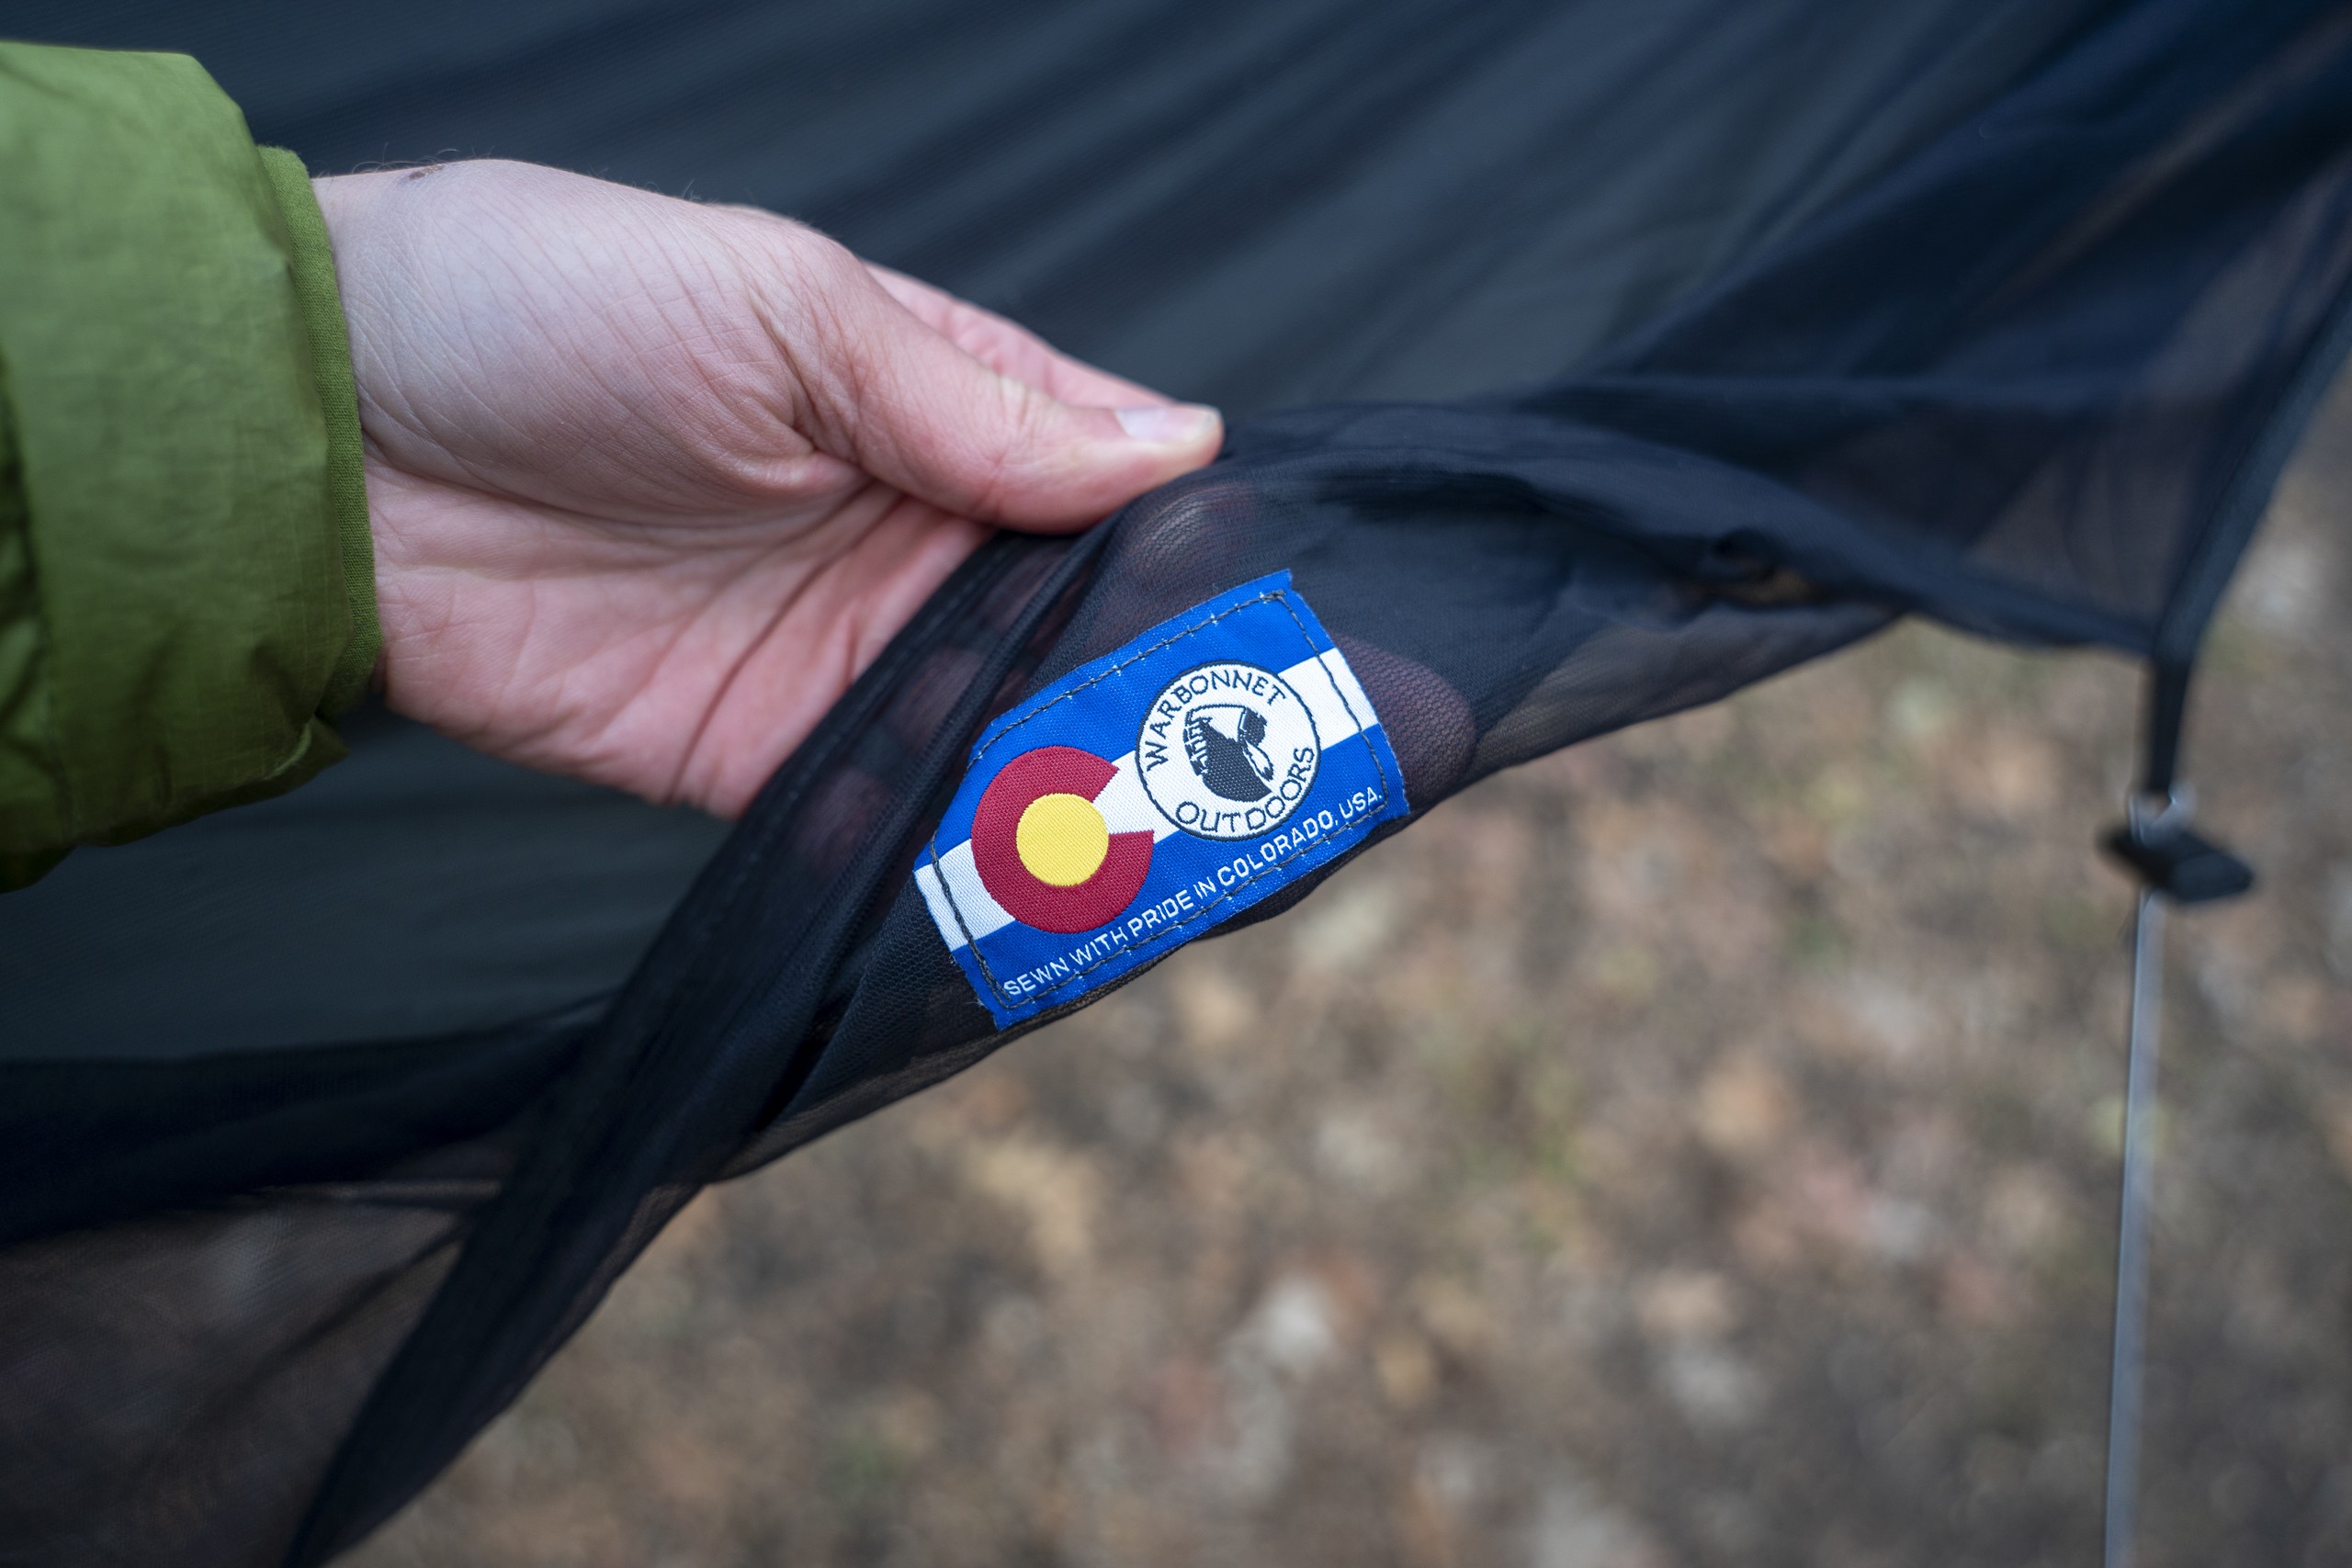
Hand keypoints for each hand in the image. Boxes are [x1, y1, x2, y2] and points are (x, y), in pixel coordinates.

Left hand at [312, 160, 1220, 815]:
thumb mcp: (784, 312)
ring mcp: (838, 659)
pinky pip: (888, 819)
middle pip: (1082, 632)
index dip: (1206, 546)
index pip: (1113, 485)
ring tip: (1217, 833)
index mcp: (930, 410)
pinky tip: (1060, 882)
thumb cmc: (545, 305)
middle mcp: (905, 541)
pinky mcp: (757, 762)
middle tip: (1294, 750)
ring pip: (1010, 735)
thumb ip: (975, 404)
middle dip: (1180, 688)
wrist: (330, 442)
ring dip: (1100, 781)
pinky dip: (967, 852)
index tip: (1306, 615)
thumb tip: (1177, 447)